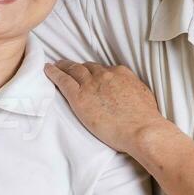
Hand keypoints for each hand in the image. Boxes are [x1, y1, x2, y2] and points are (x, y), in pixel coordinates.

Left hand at [43, 61, 163, 155]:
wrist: (141, 129)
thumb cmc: (146, 118)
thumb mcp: (143, 95)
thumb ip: (132, 89)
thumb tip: (129, 92)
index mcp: (121, 73)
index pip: (104, 69)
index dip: (94, 71)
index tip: (90, 73)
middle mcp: (105, 75)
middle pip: (87, 68)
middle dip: (78, 67)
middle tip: (69, 66)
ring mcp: (91, 84)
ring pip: (73, 70)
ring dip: (64, 67)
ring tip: (56, 66)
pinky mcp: (79, 96)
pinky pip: (63, 80)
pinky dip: (54, 73)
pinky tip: (47, 70)